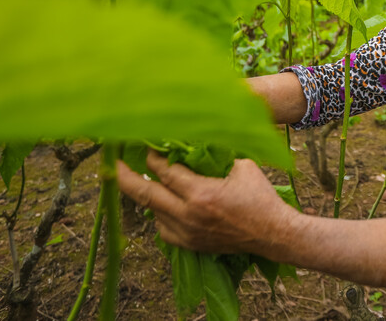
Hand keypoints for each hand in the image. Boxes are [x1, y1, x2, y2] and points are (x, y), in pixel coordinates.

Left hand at [117, 150, 296, 255]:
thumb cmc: (260, 197)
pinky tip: (165, 203)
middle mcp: (188, 216)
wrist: (273, 234)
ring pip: (152, 212)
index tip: (145, 145)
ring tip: (141, 180)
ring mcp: (187, 233)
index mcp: (201, 194)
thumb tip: (197, 141)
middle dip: (124, 176)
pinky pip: (162, 229)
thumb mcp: (241, 167)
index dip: (151, 157)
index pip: (163, 172)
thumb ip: (216, 155)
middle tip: (112, 162)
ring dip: (147, 195)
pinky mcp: (190, 245)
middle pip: (144, 195)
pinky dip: (160, 214)